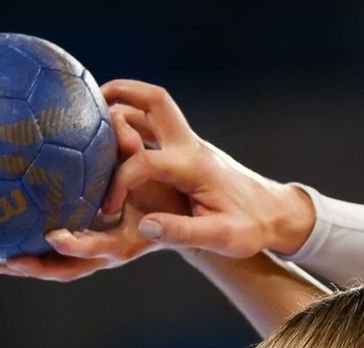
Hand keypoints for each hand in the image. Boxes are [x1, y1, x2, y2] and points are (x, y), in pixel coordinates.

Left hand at [0, 102, 188, 281]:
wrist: (177, 217)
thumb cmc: (165, 190)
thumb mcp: (154, 174)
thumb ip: (134, 152)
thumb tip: (117, 118)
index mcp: (126, 241)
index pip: (98, 246)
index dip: (76, 245)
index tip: (53, 237)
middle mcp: (108, 253)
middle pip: (69, 269)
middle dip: (38, 266)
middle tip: (9, 261)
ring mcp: (96, 256)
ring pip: (59, 268)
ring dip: (28, 266)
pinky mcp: (87, 251)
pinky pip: (58, 258)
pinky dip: (34, 254)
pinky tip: (6, 244)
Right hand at [92, 80, 311, 256]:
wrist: (276, 214)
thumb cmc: (252, 227)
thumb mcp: (223, 237)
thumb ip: (183, 232)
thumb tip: (145, 225)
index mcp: (195, 167)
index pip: (145, 161)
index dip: (120, 182)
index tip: (107, 209)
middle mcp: (191, 147)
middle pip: (155, 100)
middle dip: (121, 93)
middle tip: (87, 101)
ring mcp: (189, 145)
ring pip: (153, 107)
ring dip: (123, 102)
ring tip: (88, 114)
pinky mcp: (187, 151)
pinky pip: (154, 125)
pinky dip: (131, 121)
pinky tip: (109, 136)